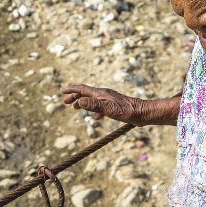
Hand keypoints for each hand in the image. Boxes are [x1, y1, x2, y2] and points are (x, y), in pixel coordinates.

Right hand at [60, 85, 178, 125]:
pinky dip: (94, 110)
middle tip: (66, 102)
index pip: (83, 89)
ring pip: (93, 99)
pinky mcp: (115, 106)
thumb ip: (93, 104)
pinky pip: (100, 106)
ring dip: (83, 103)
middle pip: (86, 93)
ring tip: (76, 108)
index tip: (63, 91)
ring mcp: (110, 99)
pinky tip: (95, 117)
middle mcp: (104, 94)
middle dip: (75, 96)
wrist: (142, 113)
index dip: (72, 90)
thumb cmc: (126, 111)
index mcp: (101, 93)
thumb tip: (80, 101)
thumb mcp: (108, 109)